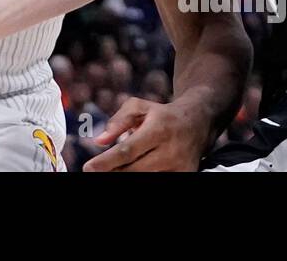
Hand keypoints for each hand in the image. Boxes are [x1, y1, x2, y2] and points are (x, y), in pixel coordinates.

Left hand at [83, 97, 210, 171]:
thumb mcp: (139, 107)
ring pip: (144, 178)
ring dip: (124, 174)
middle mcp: (170, 150)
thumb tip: (99, 141)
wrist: (197, 123)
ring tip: (113, 168)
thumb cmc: (161, 114)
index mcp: (158, 129)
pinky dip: (140, 176)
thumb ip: (117, 122)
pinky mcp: (185, 175)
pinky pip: (156, 180)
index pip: (128, 151)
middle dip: (111, 171)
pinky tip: (130, 169)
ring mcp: (179, 166)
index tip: (88, 168)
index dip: (106, 162)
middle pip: (134, 170)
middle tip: (96, 170)